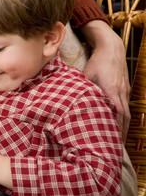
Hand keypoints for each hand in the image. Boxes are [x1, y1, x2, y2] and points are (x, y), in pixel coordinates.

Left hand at [81, 20, 129, 139]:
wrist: (112, 48)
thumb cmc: (97, 61)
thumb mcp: (87, 74)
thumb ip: (81, 87)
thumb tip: (68, 99)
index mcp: (112, 91)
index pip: (116, 115)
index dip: (115, 129)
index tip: (111, 141)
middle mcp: (121, 93)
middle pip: (124, 118)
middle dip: (121, 133)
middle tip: (115, 147)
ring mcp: (125, 91)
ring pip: (127, 113)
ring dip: (123, 126)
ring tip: (118, 140)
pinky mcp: (125, 88)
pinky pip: (126, 106)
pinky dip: (124, 117)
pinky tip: (119, 123)